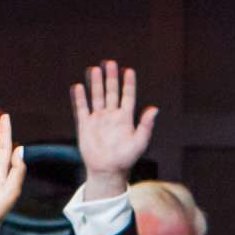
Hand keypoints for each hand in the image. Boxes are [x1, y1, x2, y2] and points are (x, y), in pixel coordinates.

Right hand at [69, 60, 156, 192]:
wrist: (107, 171)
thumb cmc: (126, 159)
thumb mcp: (140, 142)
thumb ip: (146, 125)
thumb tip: (155, 108)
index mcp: (125, 118)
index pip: (127, 96)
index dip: (128, 84)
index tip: (129, 70)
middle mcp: (111, 116)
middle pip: (111, 92)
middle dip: (111, 78)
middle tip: (110, 63)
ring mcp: (98, 119)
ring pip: (97, 97)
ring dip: (96, 84)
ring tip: (95, 69)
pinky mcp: (85, 125)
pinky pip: (82, 109)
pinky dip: (80, 98)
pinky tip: (79, 86)